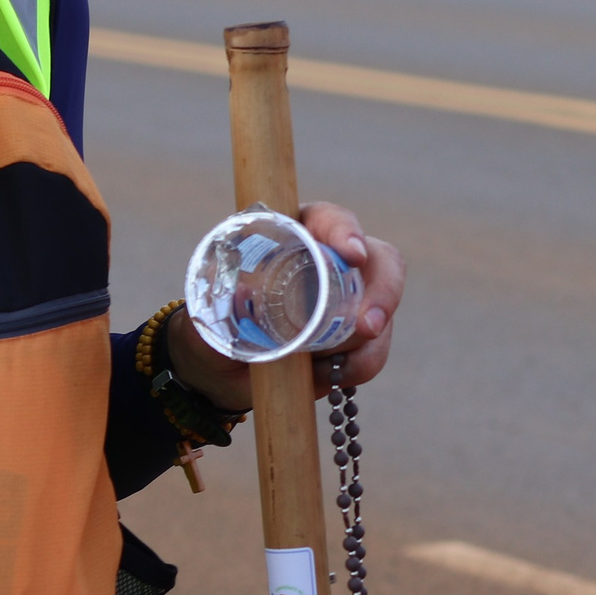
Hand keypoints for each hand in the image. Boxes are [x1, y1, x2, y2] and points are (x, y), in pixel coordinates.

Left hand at [167, 201, 405, 411]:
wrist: (217, 368)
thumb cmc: (213, 319)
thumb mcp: (212, 301)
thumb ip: (226, 292)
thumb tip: (244, 292)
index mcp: (297, 235)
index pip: (331, 220)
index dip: (346, 232)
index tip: (352, 255)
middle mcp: (332, 263)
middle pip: (382, 263)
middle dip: (383, 294)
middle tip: (368, 327)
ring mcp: (350, 302)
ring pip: (381, 314)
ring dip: (365, 344)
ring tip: (323, 366)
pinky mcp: (354, 340)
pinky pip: (373, 350)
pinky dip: (358, 366)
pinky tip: (324, 374)